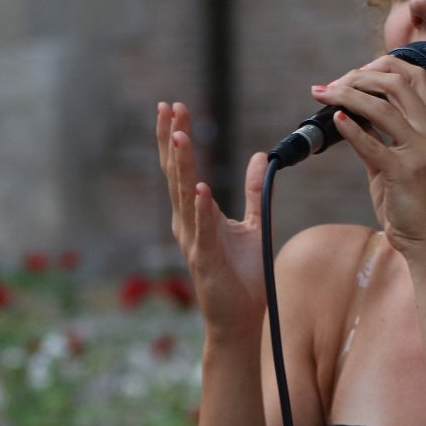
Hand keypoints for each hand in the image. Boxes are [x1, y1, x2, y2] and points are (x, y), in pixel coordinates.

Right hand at [156, 102, 270, 343]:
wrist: (240, 319)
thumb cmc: (242, 276)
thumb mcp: (254, 224)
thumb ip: (252, 191)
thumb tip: (258, 156)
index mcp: (195, 213)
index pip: (183, 167)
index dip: (178, 137)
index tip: (176, 107)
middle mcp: (187, 223)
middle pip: (175, 173)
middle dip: (171, 140)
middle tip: (167, 107)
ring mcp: (193, 241)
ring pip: (184, 195)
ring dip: (181, 166)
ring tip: (180, 136)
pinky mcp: (205, 260)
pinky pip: (201, 229)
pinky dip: (199, 208)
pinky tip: (198, 187)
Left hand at [311, 56, 425, 253]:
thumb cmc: (410, 205)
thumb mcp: (393, 163)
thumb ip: (377, 138)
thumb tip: (349, 116)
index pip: (416, 76)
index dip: (384, 65)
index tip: (354, 74)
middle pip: (397, 83)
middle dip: (359, 76)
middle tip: (332, 85)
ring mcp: (422, 151)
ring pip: (382, 107)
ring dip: (346, 95)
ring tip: (322, 94)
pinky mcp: (406, 172)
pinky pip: (373, 143)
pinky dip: (350, 127)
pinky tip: (334, 119)